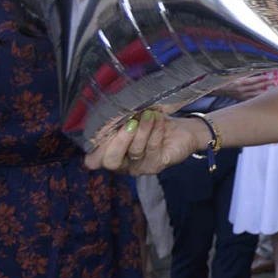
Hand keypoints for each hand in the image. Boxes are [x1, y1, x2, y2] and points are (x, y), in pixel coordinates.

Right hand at [84, 109, 203, 174]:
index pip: (93, 160)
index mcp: (110, 153)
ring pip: (134, 150)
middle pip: (110, 161)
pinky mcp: (156, 165)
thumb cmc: (153, 123)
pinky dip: (155, 130)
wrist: (183, 131)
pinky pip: (152, 148)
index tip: (106, 124)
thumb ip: (120, 119)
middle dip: (118, 140)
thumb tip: (111, 111)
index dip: (96, 145)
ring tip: (149, 113)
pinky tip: (158, 118)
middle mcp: (122, 164)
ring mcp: (139, 167)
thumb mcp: (133, 118)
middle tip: (129, 121)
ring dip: (142, 129)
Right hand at [218, 74, 268, 100]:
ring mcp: (241, 96)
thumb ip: (246, 75)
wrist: (219, 89)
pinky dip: (259, 97)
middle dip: (266, 84)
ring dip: (264, 92)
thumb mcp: (235, 75)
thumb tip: (257, 72)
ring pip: (255, 94)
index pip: (253, 81)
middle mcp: (241, 90)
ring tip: (272, 89)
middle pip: (256, 87)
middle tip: (274, 82)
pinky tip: (265, 96)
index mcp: (239, 82)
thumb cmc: (228, 80)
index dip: (261, 79)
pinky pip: (252, 99)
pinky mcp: (242, 100)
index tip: (269, 76)